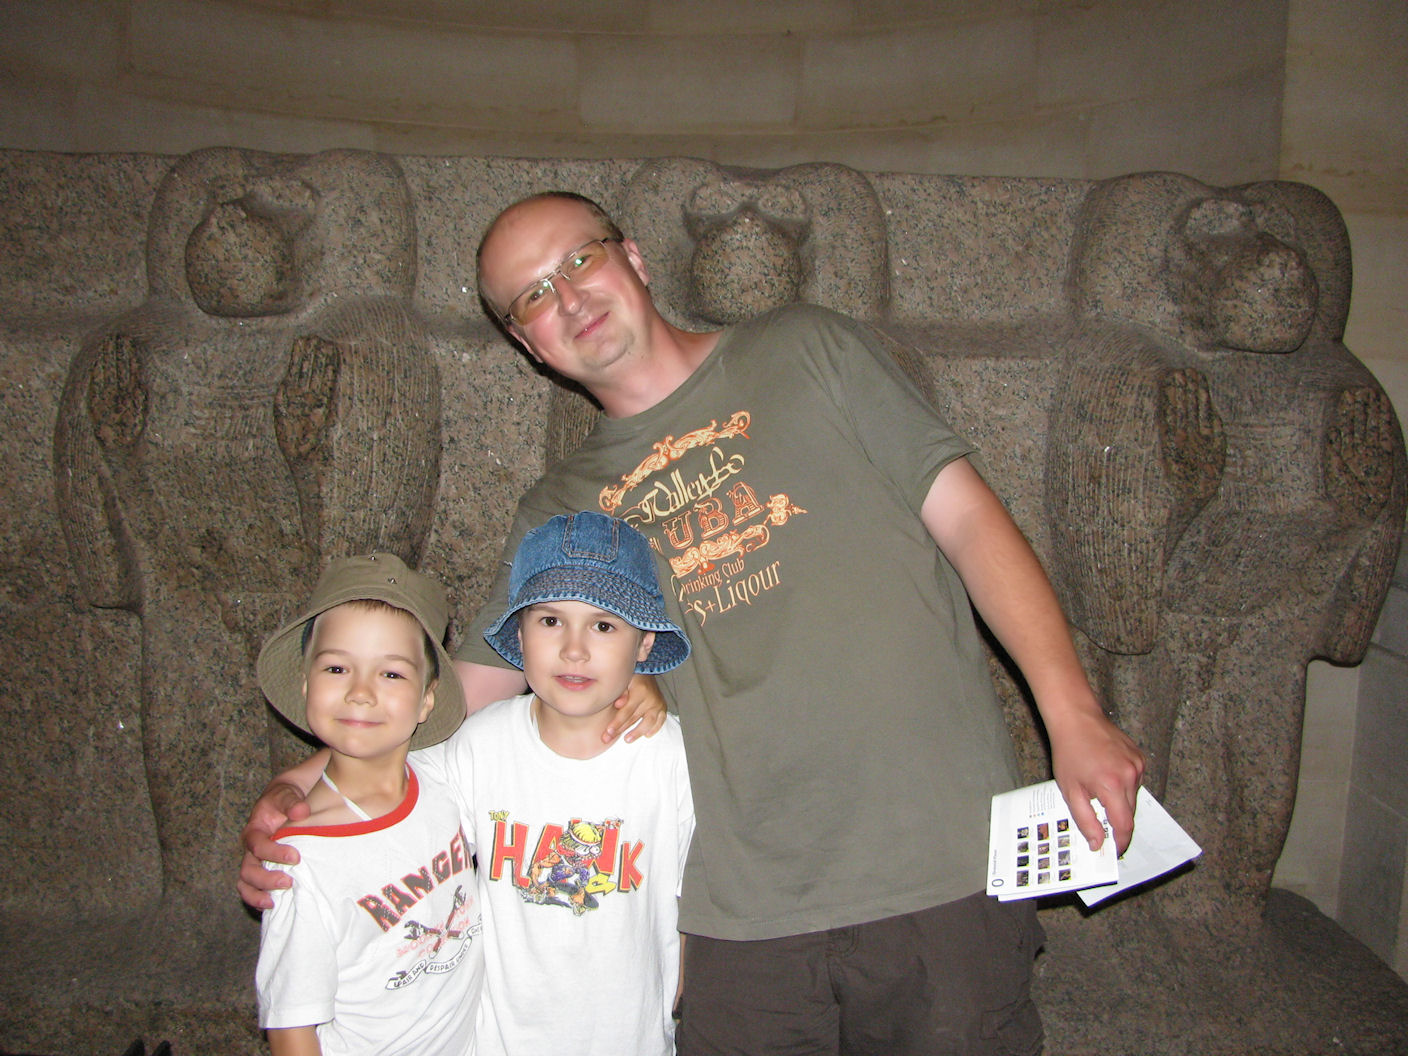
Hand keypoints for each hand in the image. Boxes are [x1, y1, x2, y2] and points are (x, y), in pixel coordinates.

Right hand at [235, 780, 310, 909]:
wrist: (284, 801)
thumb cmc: (285, 798)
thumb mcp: (288, 795)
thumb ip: (293, 802)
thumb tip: (301, 812)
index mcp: (254, 831)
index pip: (257, 846)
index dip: (274, 854)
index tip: (295, 858)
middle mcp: (250, 849)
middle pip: (248, 871)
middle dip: (266, 880)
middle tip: (288, 882)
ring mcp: (254, 862)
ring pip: (246, 884)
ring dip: (258, 895)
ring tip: (274, 903)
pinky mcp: (262, 869)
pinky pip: (253, 889)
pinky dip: (259, 899)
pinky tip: (274, 907)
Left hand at [603, 674, 668, 743]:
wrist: (646, 672)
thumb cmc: (632, 678)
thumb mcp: (624, 681)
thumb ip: (621, 693)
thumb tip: (618, 704)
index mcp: (640, 691)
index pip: (627, 711)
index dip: (617, 722)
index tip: (608, 732)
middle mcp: (651, 698)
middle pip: (634, 718)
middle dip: (620, 730)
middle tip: (608, 738)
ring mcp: (659, 704)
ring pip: (648, 723)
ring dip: (637, 733)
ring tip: (627, 739)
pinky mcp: (663, 708)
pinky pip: (660, 721)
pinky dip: (654, 729)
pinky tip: (646, 735)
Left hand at [1048, 707, 1144, 854]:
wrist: (1077, 718)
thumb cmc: (1069, 751)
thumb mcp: (1070, 790)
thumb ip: (1086, 820)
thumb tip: (1098, 843)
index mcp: (1112, 785)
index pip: (1124, 826)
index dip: (1120, 842)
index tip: (1114, 851)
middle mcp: (1130, 775)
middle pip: (1130, 814)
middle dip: (1117, 823)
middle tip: (1102, 827)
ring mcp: (1137, 766)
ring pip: (1132, 798)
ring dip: (1119, 803)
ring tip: (1098, 792)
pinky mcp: (1140, 758)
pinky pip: (1134, 782)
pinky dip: (1123, 787)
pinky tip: (1106, 777)